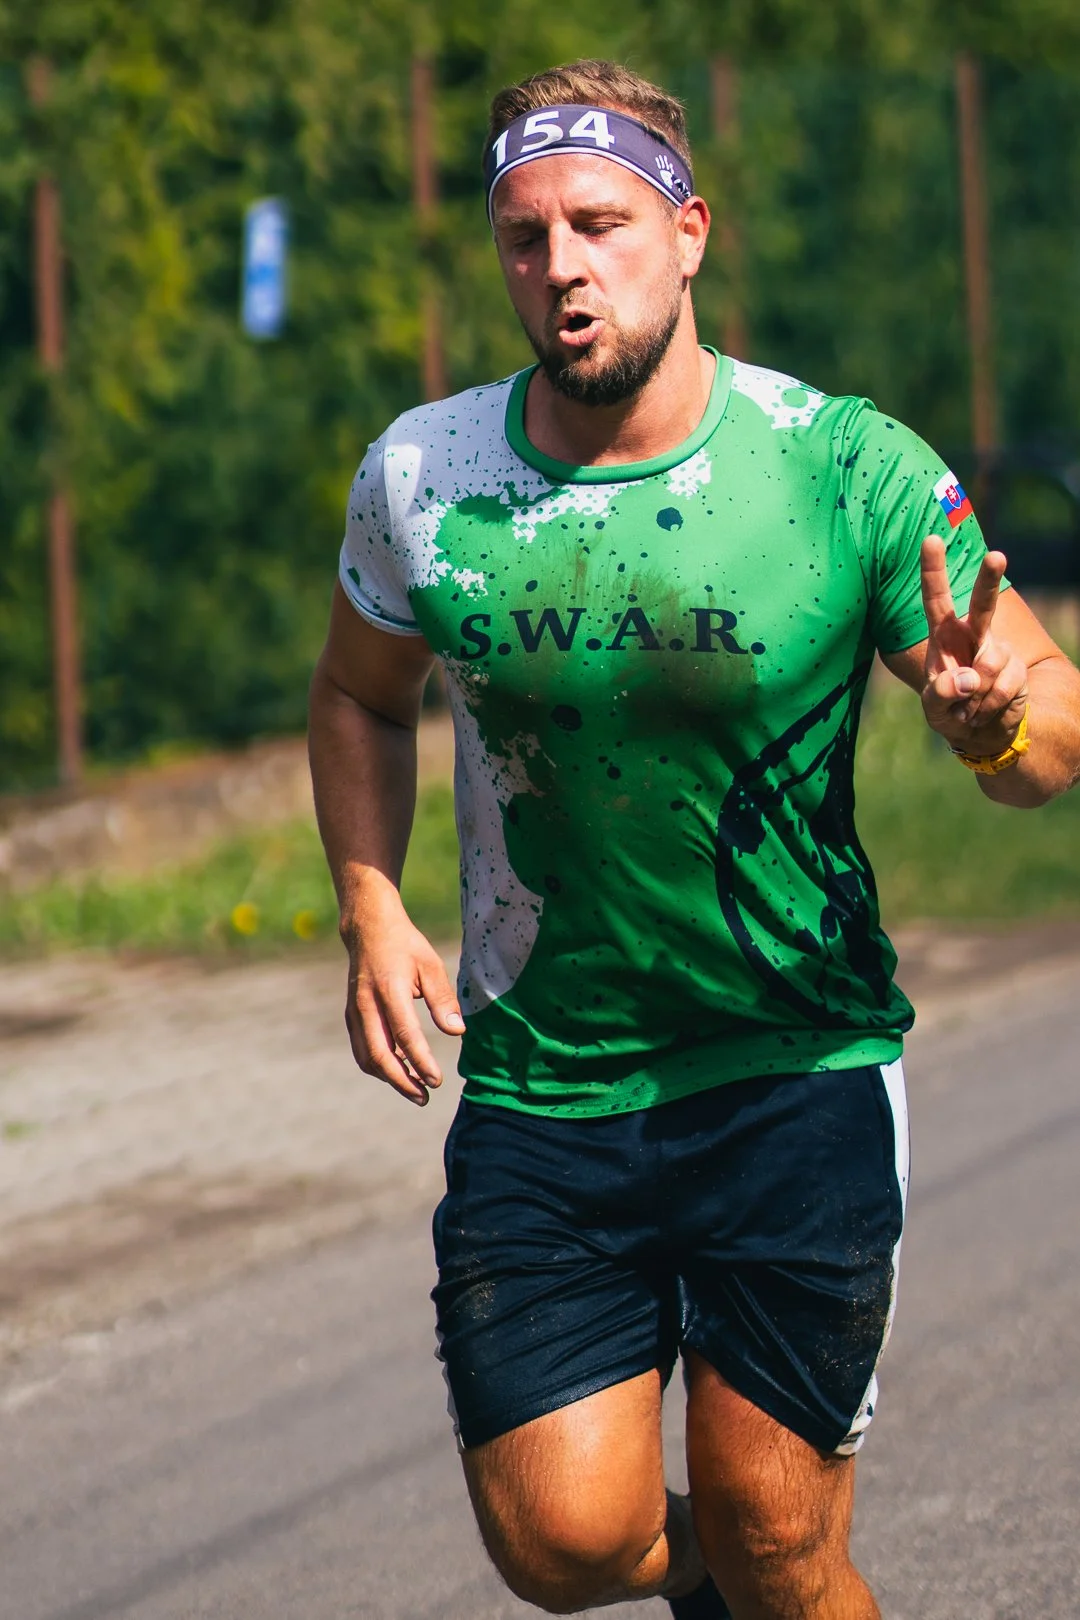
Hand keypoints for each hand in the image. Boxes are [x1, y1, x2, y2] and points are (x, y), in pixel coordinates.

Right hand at [342, 890, 463, 1106]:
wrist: (368, 930)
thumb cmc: (405, 947)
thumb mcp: (431, 965)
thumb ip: (443, 999)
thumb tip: (457, 1032)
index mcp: (389, 989)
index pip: (405, 1034)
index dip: (421, 1061)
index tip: (437, 1080)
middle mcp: (366, 1004)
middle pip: (379, 1055)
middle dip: (402, 1082)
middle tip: (425, 1097)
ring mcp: (354, 1012)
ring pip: (367, 1058)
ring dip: (390, 1078)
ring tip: (416, 1088)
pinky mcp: (351, 1017)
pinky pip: (362, 1050)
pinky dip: (380, 1066)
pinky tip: (402, 1070)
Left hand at [920, 536, 1028, 755]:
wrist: (981, 733)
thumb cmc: (950, 709)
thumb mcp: (934, 707)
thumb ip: (941, 692)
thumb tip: (967, 678)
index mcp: (944, 635)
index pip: (936, 599)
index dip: (933, 570)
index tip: (931, 539)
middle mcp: (973, 635)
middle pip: (984, 603)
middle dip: (990, 579)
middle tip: (997, 555)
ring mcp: (997, 650)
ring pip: (990, 662)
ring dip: (975, 695)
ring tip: (968, 707)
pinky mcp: (1016, 669)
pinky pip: (1003, 685)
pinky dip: (990, 705)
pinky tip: (983, 711)